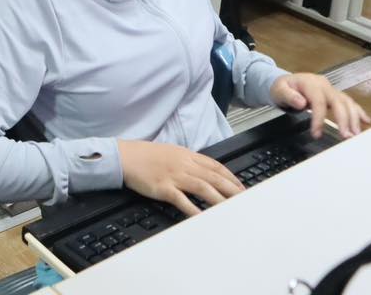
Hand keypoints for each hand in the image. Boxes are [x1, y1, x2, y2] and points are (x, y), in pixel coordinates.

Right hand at [117, 140, 244, 216]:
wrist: (125, 156)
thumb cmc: (146, 156)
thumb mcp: (171, 153)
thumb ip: (188, 161)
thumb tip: (204, 172)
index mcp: (187, 155)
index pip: (215, 166)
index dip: (231, 177)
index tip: (241, 188)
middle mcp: (184, 164)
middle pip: (213, 177)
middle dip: (232, 189)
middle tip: (245, 200)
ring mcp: (174, 176)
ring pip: (202, 187)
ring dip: (219, 199)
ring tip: (231, 210)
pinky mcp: (163, 187)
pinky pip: (182, 200)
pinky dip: (194, 209)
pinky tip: (202, 218)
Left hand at [270, 73, 369, 138]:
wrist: (287, 82)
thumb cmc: (283, 87)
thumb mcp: (279, 90)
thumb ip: (288, 96)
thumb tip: (301, 102)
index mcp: (311, 83)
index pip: (318, 101)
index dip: (319, 118)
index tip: (316, 133)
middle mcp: (324, 85)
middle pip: (338, 101)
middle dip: (343, 119)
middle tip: (346, 136)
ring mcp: (331, 90)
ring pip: (347, 102)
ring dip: (354, 118)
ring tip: (356, 134)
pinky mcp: (335, 95)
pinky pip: (349, 102)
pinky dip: (358, 111)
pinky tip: (366, 121)